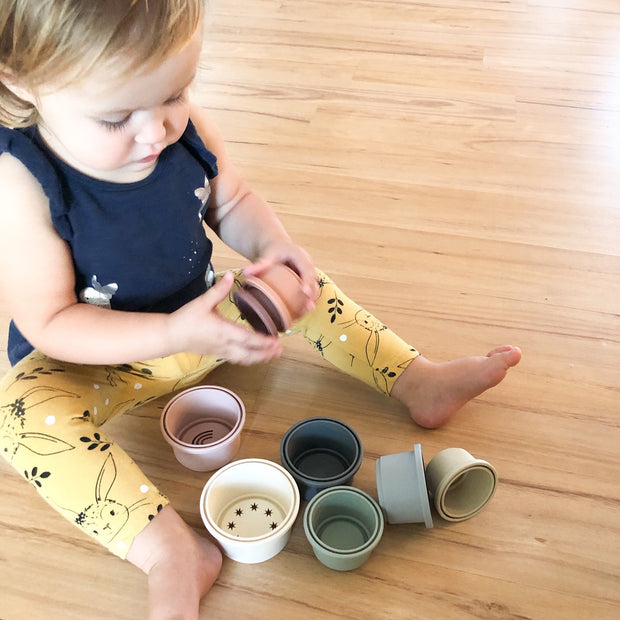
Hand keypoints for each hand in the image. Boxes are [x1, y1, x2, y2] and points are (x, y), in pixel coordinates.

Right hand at [166, 272, 282, 363]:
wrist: (170, 336)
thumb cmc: (185, 319)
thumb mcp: (202, 302)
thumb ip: (218, 290)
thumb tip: (230, 275)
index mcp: (223, 331)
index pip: (247, 338)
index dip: (263, 342)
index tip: (275, 341)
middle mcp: (224, 344)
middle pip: (249, 353)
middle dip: (265, 353)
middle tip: (279, 350)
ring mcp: (221, 352)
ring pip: (244, 359)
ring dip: (259, 358)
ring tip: (272, 355)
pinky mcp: (217, 354)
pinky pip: (236, 359)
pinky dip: (248, 359)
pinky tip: (255, 356)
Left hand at [242, 241, 318, 312]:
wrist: (277, 248)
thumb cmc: (273, 251)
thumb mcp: (267, 255)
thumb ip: (260, 264)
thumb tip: (246, 272)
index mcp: (299, 255)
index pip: (306, 268)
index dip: (308, 280)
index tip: (305, 291)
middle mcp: (307, 264)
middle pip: (313, 279)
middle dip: (312, 293)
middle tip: (309, 306)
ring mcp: (307, 272)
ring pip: (314, 286)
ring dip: (312, 298)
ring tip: (308, 310)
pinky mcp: (305, 279)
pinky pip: (309, 290)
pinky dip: (307, 300)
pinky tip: (303, 311)